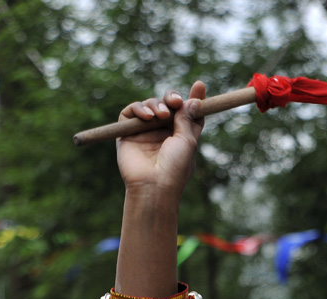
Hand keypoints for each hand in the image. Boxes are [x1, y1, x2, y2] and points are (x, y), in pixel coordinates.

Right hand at [116, 81, 205, 197]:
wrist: (154, 185)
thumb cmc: (175, 168)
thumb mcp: (187, 141)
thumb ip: (187, 118)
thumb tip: (193, 100)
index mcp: (180, 136)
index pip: (187, 113)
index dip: (193, 99)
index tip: (199, 85)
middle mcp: (163, 133)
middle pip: (167, 104)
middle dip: (172, 98)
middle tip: (175, 102)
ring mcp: (145, 132)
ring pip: (149, 105)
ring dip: (156, 104)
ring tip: (160, 115)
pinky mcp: (127, 132)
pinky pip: (130, 112)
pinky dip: (138, 109)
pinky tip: (147, 117)